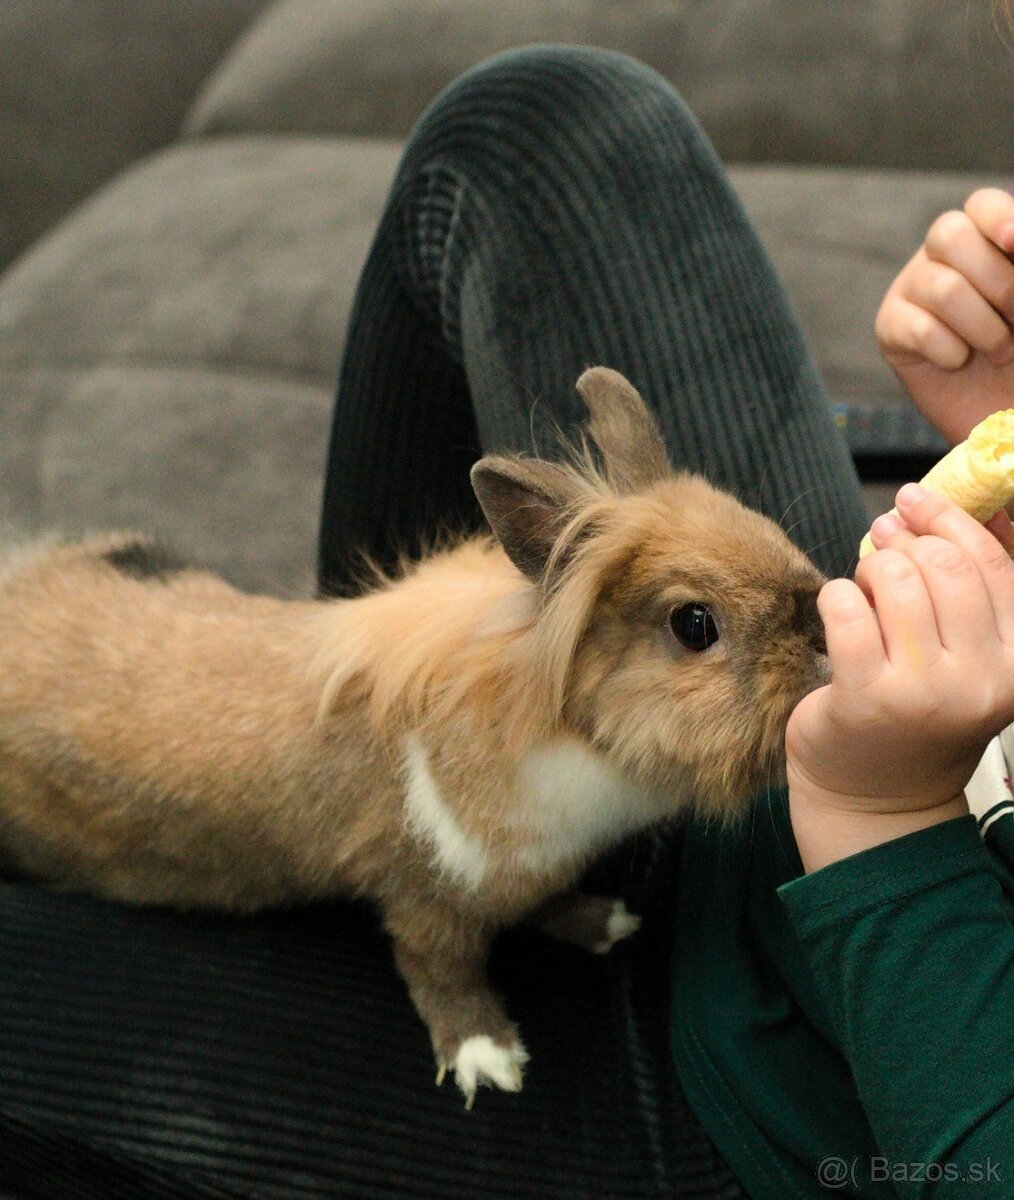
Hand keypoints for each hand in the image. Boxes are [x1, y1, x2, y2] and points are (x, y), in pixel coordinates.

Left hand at [786, 485, 1013, 870]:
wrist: (875, 799)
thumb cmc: (918, 716)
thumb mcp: (967, 658)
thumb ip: (972, 592)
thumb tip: (961, 507)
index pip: (993, 566)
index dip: (951, 520)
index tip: (916, 498)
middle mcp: (980, 680)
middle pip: (943, 566)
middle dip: (904, 543)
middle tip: (881, 544)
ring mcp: (924, 692)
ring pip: (895, 580)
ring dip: (870, 570)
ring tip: (863, 590)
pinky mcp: (865, 698)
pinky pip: (846, 609)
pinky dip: (836, 597)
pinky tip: (838, 612)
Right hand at [875, 189, 1013, 445]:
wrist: (1001, 418)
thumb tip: (1013, 246)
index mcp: (985, 240)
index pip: (981, 205)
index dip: (997, 217)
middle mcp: (944, 257)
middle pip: (949, 233)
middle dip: (997, 280)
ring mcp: (912, 290)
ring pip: (941, 286)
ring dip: (983, 327)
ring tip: (998, 352)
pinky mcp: (889, 328)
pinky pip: (915, 328)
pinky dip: (948, 351)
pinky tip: (957, 363)